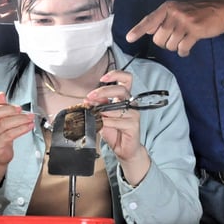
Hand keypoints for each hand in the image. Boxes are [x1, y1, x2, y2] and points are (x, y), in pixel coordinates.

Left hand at [86, 70, 149, 186]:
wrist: (124, 149)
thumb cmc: (115, 131)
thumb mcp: (103, 116)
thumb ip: (99, 106)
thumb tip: (89, 99)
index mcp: (124, 97)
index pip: (126, 79)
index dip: (116, 75)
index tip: (103, 78)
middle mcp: (130, 103)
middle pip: (121, 89)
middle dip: (103, 91)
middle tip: (91, 96)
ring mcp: (134, 114)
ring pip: (116, 107)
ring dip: (101, 110)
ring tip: (92, 114)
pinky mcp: (133, 125)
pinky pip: (116, 120)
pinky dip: (105, 122)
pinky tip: (100, 124)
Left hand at [125, 0, 223, 56]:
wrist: (222, 10)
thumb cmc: (199, 11)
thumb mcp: (179, 9)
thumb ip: (163, 18)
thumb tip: (147, 31)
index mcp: (168, 7)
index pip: (149, 20)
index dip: (138, 30)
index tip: (129, 38)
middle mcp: (174, 13)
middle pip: (158, 38)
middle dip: (165, 43)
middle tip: (175, 38)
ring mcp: (184, 22)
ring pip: (170, 45)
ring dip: (176, 47)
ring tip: (184, 40)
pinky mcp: (195, 31)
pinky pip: (182, 48)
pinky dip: (184, 51)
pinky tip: (188, 47)